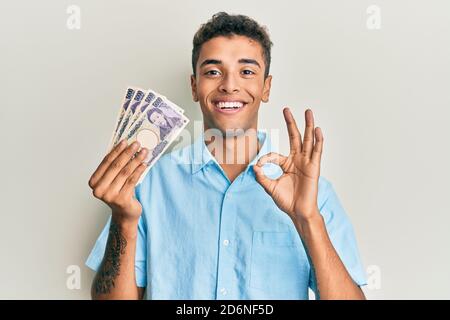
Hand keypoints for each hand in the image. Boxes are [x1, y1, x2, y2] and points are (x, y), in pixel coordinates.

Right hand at [88, 140, 147, 223]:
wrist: (125, 213)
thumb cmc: (119, 192)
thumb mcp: (114, 179)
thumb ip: (115, 165)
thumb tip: (125, 146)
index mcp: (94, 182)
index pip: (106, 162)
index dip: (116, 150)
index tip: (125, 141)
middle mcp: (99, 190)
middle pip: (116, 166)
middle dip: (127, 153)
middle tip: (137, 144)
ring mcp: (109, 196)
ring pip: (125, 172)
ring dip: (136, 160)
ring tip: (144, 152)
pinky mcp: (121, 200)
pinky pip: (132, 180)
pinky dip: (138, 171)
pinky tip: (144, 164)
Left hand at [253, 107, 323, 223]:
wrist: (298, 212)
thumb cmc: (286, 201)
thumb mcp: (270, 188)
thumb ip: (262, 177)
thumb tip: (254, 166)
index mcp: (287, 164)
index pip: (275, 154)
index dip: (266, 159)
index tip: (259, 167)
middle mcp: (298, 160)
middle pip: (295, 137)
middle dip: (291, 123)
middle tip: (287, 109)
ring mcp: (306, 162)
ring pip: (308, 140)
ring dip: (308, 126)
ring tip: (308, 112)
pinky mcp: (314, 168)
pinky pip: (316, 152)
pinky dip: (318, 141)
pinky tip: (317, 130)